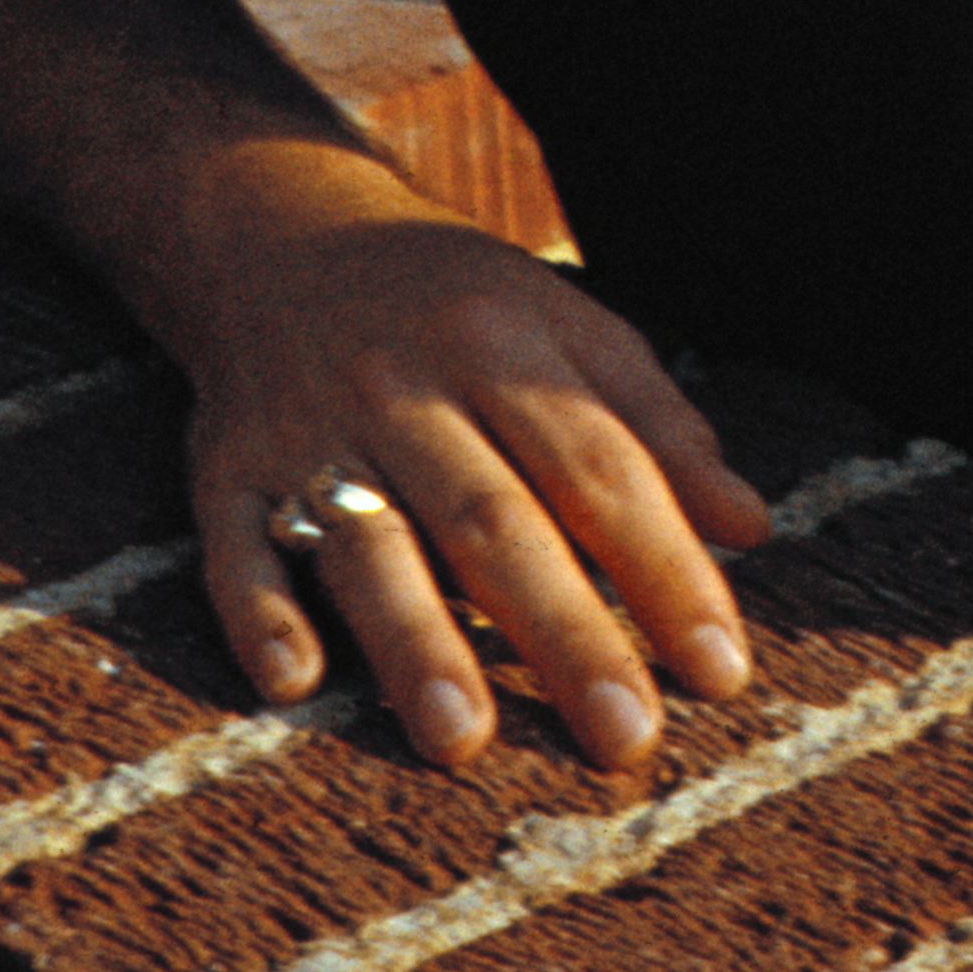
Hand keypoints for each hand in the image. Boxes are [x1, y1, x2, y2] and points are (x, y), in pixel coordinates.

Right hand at [180, 145, 772, 773]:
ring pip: (370, 544)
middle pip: (496, 521)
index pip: (602, 470)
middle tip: (626, 737)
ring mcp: (307, 429)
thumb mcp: (570, 326)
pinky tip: (295, 682)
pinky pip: (233, 545)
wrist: (282, 231)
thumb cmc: (457, 304)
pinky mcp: (222, 468)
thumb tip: (750, 528)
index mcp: (505, 344)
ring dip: (415, 641)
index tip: (721, 671)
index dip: (666, 569)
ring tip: (464, 740)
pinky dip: (260, 612)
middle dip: (565, 632)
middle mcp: (406, 386)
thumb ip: (659, 427)